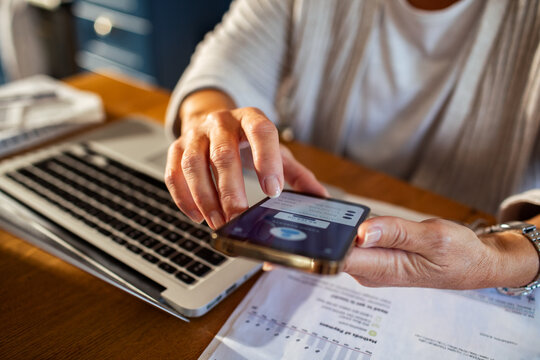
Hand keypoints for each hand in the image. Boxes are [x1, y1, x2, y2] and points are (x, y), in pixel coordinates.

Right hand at [165, 106, 327, 228]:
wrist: (212, 119)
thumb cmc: (246, 140)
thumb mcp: (274, 149)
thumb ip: (295, 173)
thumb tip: (320, 197)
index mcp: (250, 119)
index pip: (260, 132)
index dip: (266, 160)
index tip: (273, 190)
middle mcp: (221, 122)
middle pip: (223, 154)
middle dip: (231, 189)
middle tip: (239, 216)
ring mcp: (196, 134)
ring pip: (194, 164)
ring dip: (205, 197)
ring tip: (218, 222)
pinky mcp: (177, 147)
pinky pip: (173, 173)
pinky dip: (184, 198)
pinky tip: (198, 216)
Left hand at [343, 216, 539, 289]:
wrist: (473, 264)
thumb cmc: (459, 253)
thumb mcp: (434, 238)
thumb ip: (397, 233)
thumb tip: (362, 232)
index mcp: (384, 269)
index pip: (341, 259)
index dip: (327, 240)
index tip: (320, 220)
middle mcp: (372, 272)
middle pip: (338, 251)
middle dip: (331, 229)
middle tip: (327, 206)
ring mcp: (372, 267)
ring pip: (345, 245)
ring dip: (342, 227)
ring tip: (339, 209)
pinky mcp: (375, 260)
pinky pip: (356, 243)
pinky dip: (354, 229)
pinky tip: (355, 217)